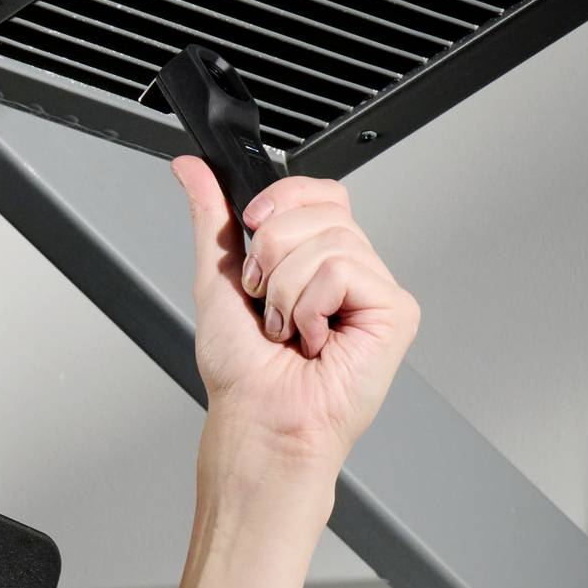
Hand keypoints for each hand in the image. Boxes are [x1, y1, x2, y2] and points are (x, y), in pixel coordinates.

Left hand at [169, 156, 419, 492]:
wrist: (259, 418)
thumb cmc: (243, 373)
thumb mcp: (216, 277)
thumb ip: (212, 217)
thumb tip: (191, 169)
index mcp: (316, 260)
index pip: (319, 192)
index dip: (281, 202)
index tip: (252, 234)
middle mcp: (350, 270)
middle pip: (322, 211)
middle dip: (274, 256)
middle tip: (268, 304)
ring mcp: (376, 290)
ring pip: (332, 240)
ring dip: (288, 290)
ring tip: (289, 330)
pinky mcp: (396, 311)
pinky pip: (345, 270)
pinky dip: (312, 306)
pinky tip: (315, 339)